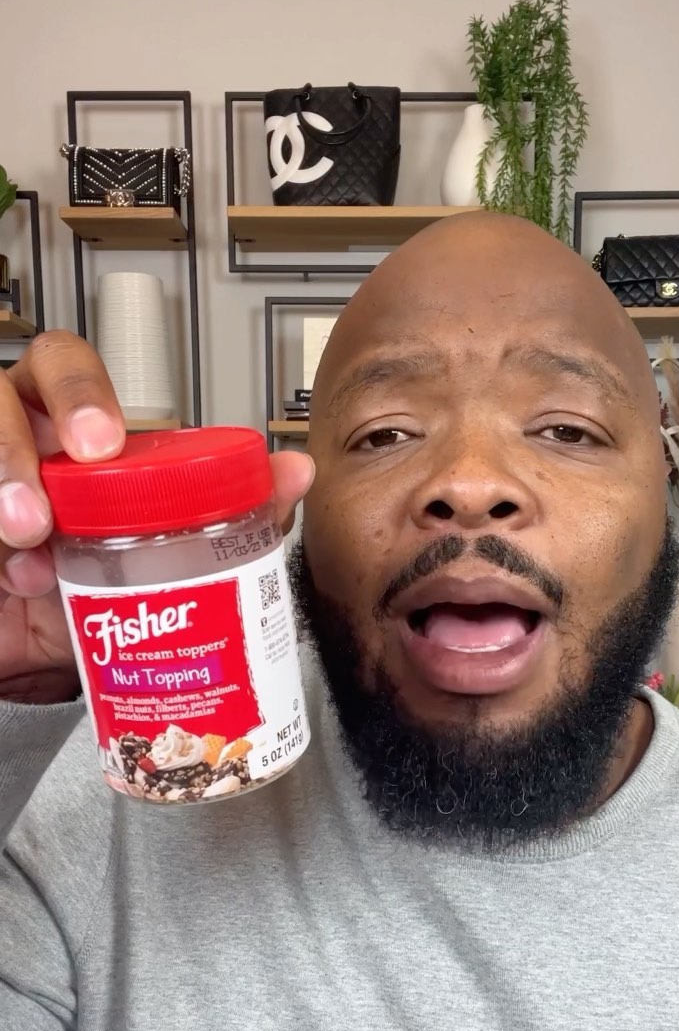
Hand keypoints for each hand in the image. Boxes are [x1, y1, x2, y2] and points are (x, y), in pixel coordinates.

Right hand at [0, 331, 314, 703]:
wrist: (26, 661)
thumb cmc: (87, 595)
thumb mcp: (158, 563)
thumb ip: (230, 514)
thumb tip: (298, 472)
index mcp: (63, 432)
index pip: (65, 368)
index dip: (81, 390)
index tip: (104, 442)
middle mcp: (14, 438)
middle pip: (6, 385)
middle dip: (28, 427)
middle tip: (59, 484)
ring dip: (3, 474)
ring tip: (28, 533)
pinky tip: (10, 573)